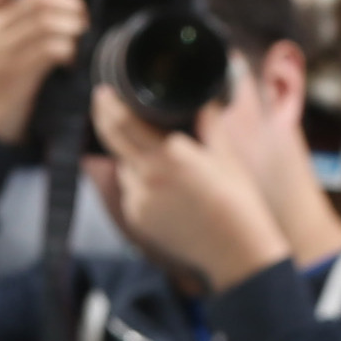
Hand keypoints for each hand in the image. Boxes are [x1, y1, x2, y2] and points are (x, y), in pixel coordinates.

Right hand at [0, 0, 92, 146]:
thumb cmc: (3, 74)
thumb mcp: (3, 39)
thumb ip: (24, 16)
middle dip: (71, 4)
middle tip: (83, 19)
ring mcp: (1, 51)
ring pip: (48, 22)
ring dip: (74, 28)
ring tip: (79, 39)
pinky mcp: (16, 73)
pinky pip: (51, 50)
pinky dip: (70, 51)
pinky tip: (71, 61)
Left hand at [89, 86, 294, 294]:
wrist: (235, 248)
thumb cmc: (237, 200)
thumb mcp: (226, 156)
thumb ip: (209, 124)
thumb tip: (204, 101)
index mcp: (168, 156)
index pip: (124, 123)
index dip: (108, 105)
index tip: (103, 91)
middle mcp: (146, 176)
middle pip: (112, 141)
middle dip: (104, 120)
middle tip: (103, 103)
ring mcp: (138, 200)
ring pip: (124, 167)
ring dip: (130, 156)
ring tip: (157, 157)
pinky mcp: (137, 219)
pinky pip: (130, 191)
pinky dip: (139, 181)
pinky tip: (165, 186)